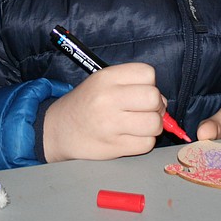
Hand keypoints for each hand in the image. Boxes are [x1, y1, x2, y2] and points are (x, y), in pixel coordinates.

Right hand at [42, 63, 163, 162]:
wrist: (58, 130)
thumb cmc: (86, 104)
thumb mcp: (102, 83)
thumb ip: (131, 85)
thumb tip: (162, 101)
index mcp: (106, 78)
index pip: (147, 73)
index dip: (150, 84)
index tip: (142, 93)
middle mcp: (108, 98)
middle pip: (154, 98)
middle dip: (156, 106)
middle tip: (146, 111)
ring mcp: (110, 124)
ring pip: (154, 124)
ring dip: (153, 126)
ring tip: (140, 125)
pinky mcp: (114, 146)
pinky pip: (147, 144)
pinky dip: (144, 142)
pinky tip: (131, 137)